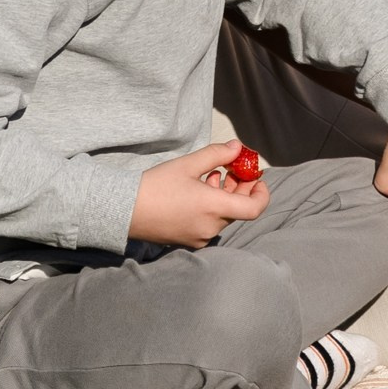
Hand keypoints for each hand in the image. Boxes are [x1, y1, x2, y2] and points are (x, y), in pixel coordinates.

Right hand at [129, 146, 272, 247]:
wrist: (126, 210)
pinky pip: (209, 224)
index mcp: (214, 209)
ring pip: (223, 216)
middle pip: (238, 209)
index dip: (261, 193)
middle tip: (234, 169)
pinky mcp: (187, 241)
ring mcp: (199, 237)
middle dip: (240, 188)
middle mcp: (210, 227)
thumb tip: (238, 148)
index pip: (254, 209)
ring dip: (224, 195)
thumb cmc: (158, 185)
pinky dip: (212, 207)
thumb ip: (217, 154)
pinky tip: (199, 190)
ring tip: (212, 175)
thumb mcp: (189, 164)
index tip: (257, 178)